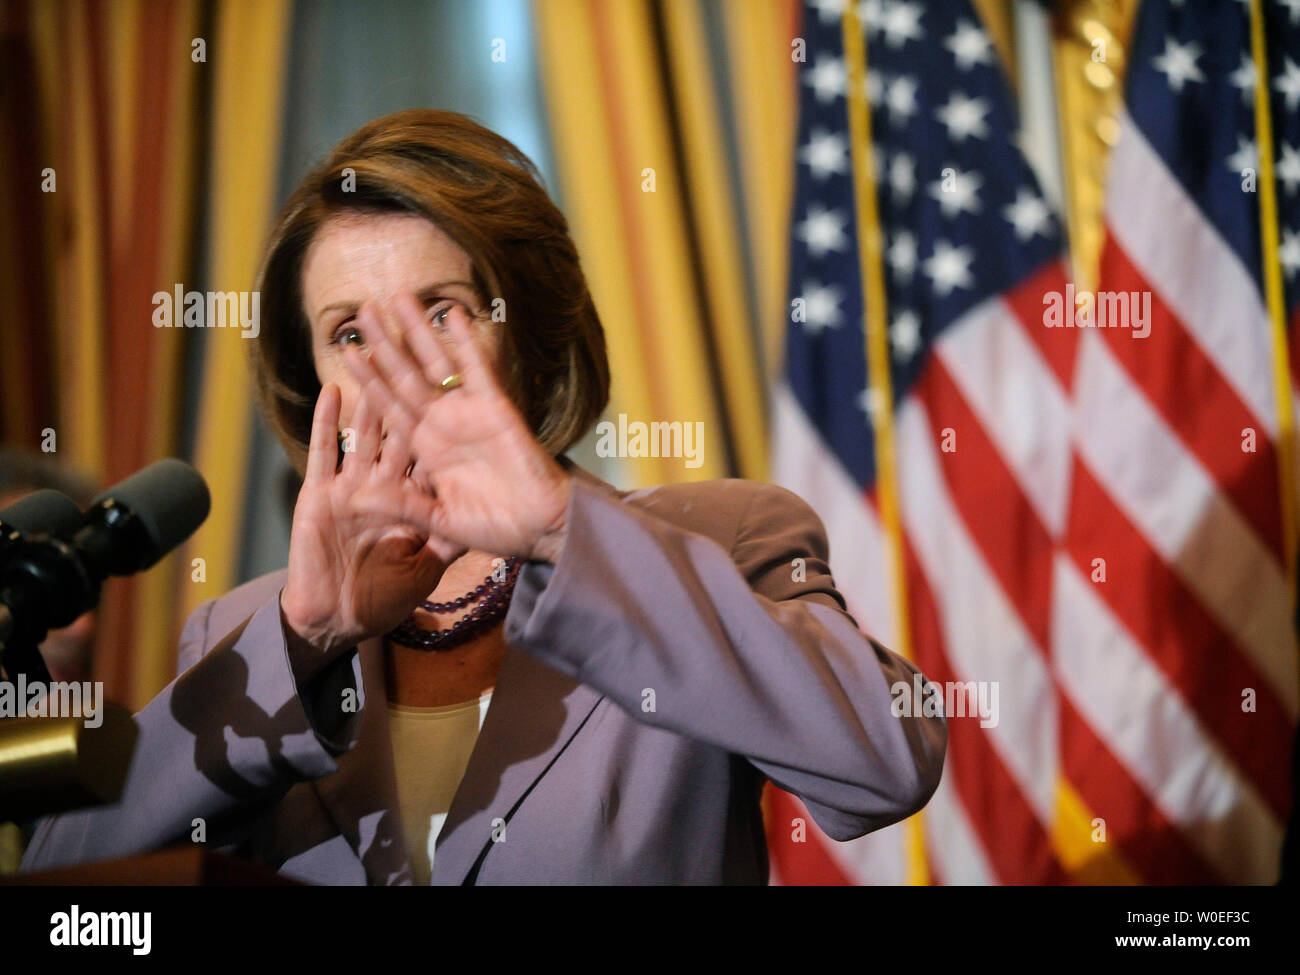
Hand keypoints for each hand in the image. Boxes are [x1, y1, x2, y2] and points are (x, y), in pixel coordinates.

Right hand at [280, 381, 466, 660]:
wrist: (336, 621)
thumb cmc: (380, 600)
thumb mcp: (426, 568)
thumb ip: (448, 540)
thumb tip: (484, 516)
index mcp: (407, 498)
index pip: (429, 449)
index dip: (442, 420)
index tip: (455, 387)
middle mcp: (379, 484)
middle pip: (398, 426)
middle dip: (405, 390)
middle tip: (414, 352)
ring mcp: (349, 487)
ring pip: (363, 430)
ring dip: (370, 391)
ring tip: (378, 353)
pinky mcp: (319, 495)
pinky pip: (325, 453)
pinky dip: (328, 423)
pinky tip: (333, 392)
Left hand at [341, 294, 571, 562]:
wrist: (541, 528)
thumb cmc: (495, 528)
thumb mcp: (439, 522)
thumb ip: (404, 506)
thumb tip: (362, 495)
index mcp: (426, 450)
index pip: (391, 407)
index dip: (371, 381)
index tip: (348, 354)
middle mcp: (444, 424)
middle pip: (406, 376)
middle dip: (384, 344)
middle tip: (362, 310)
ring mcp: (469, 413)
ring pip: (437, 365)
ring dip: (418, 332)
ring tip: (399, 297)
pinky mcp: (496, 409)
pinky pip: (478, 371)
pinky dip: (467, 344)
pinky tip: (452, 317)